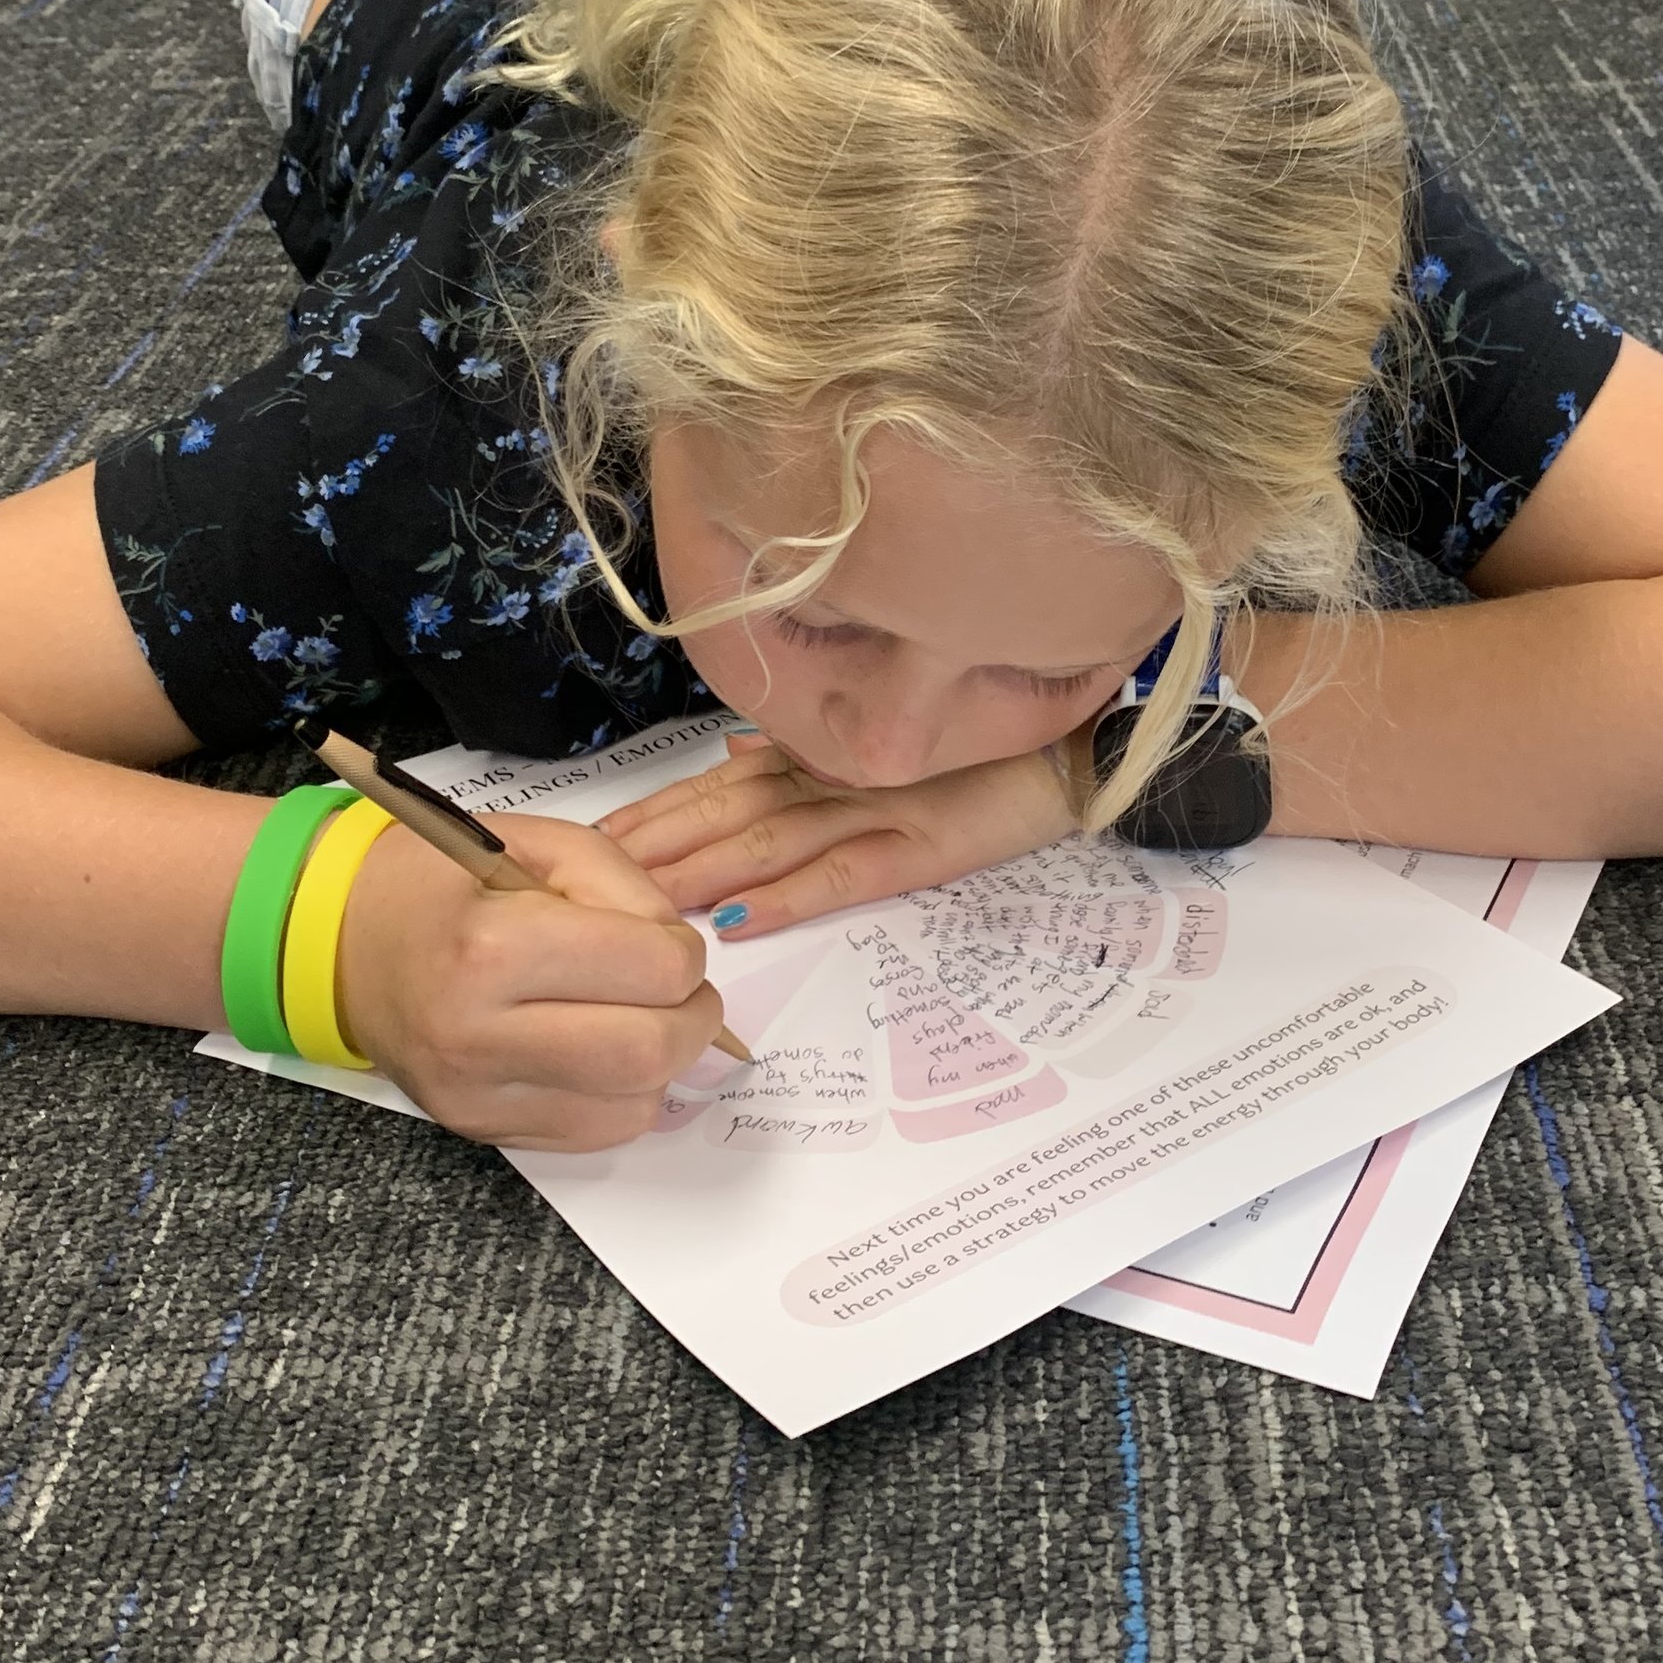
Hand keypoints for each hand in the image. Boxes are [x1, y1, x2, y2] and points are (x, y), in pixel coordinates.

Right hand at [335, 811, 722, 1150]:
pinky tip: (598, 1052)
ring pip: (633, 1108)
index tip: (668, 942)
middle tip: (678, 988)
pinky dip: (622, 1096)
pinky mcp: (480, 1130)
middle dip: (693, 1017)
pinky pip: (595, 1135)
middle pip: (649, 1053)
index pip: (653, 971)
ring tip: (635, 1016)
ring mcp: (476, 1096)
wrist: (337, 941)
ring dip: (662, 1063)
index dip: (685, 953)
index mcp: (493, 948)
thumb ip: (624, 885)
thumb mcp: (535, 844)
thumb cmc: (436, 880)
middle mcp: (479, 1035)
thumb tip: (682, 953)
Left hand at [603, 733, 1074, 935]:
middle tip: (587, 877)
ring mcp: (878, 810)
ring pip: (767, 842)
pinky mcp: (922, 849)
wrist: (1075, 751)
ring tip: (638, 901)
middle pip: (728, 811)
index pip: (722, 783)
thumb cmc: (983, 749)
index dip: (660, 809)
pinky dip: (784, 897)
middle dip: (657, 845)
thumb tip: (736, 755)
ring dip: (698, 871)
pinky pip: (839, 876)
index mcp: (826, 752)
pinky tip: (735, 919)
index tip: (600, 836)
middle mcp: (839, 775)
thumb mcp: (885, 744)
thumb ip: (806, 749)